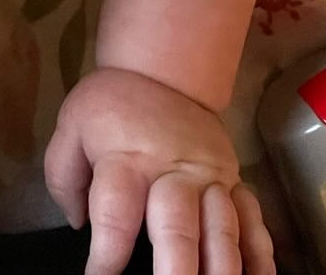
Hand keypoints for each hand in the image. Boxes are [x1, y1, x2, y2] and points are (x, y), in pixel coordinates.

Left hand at [45, 67, 274, 274]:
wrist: (162, 70)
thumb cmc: (112, 106)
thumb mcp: (73, 126)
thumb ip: (64, 176)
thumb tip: (78, 224)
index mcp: (126, 160)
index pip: (116, 214)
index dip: (108, 255)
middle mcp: (172, 173)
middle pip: (177, 226)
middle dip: (177, 270)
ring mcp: (210, 179)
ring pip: (222, 229)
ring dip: (222, 268)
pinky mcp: (235, 181)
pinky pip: (254, 220)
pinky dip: (261, 254)